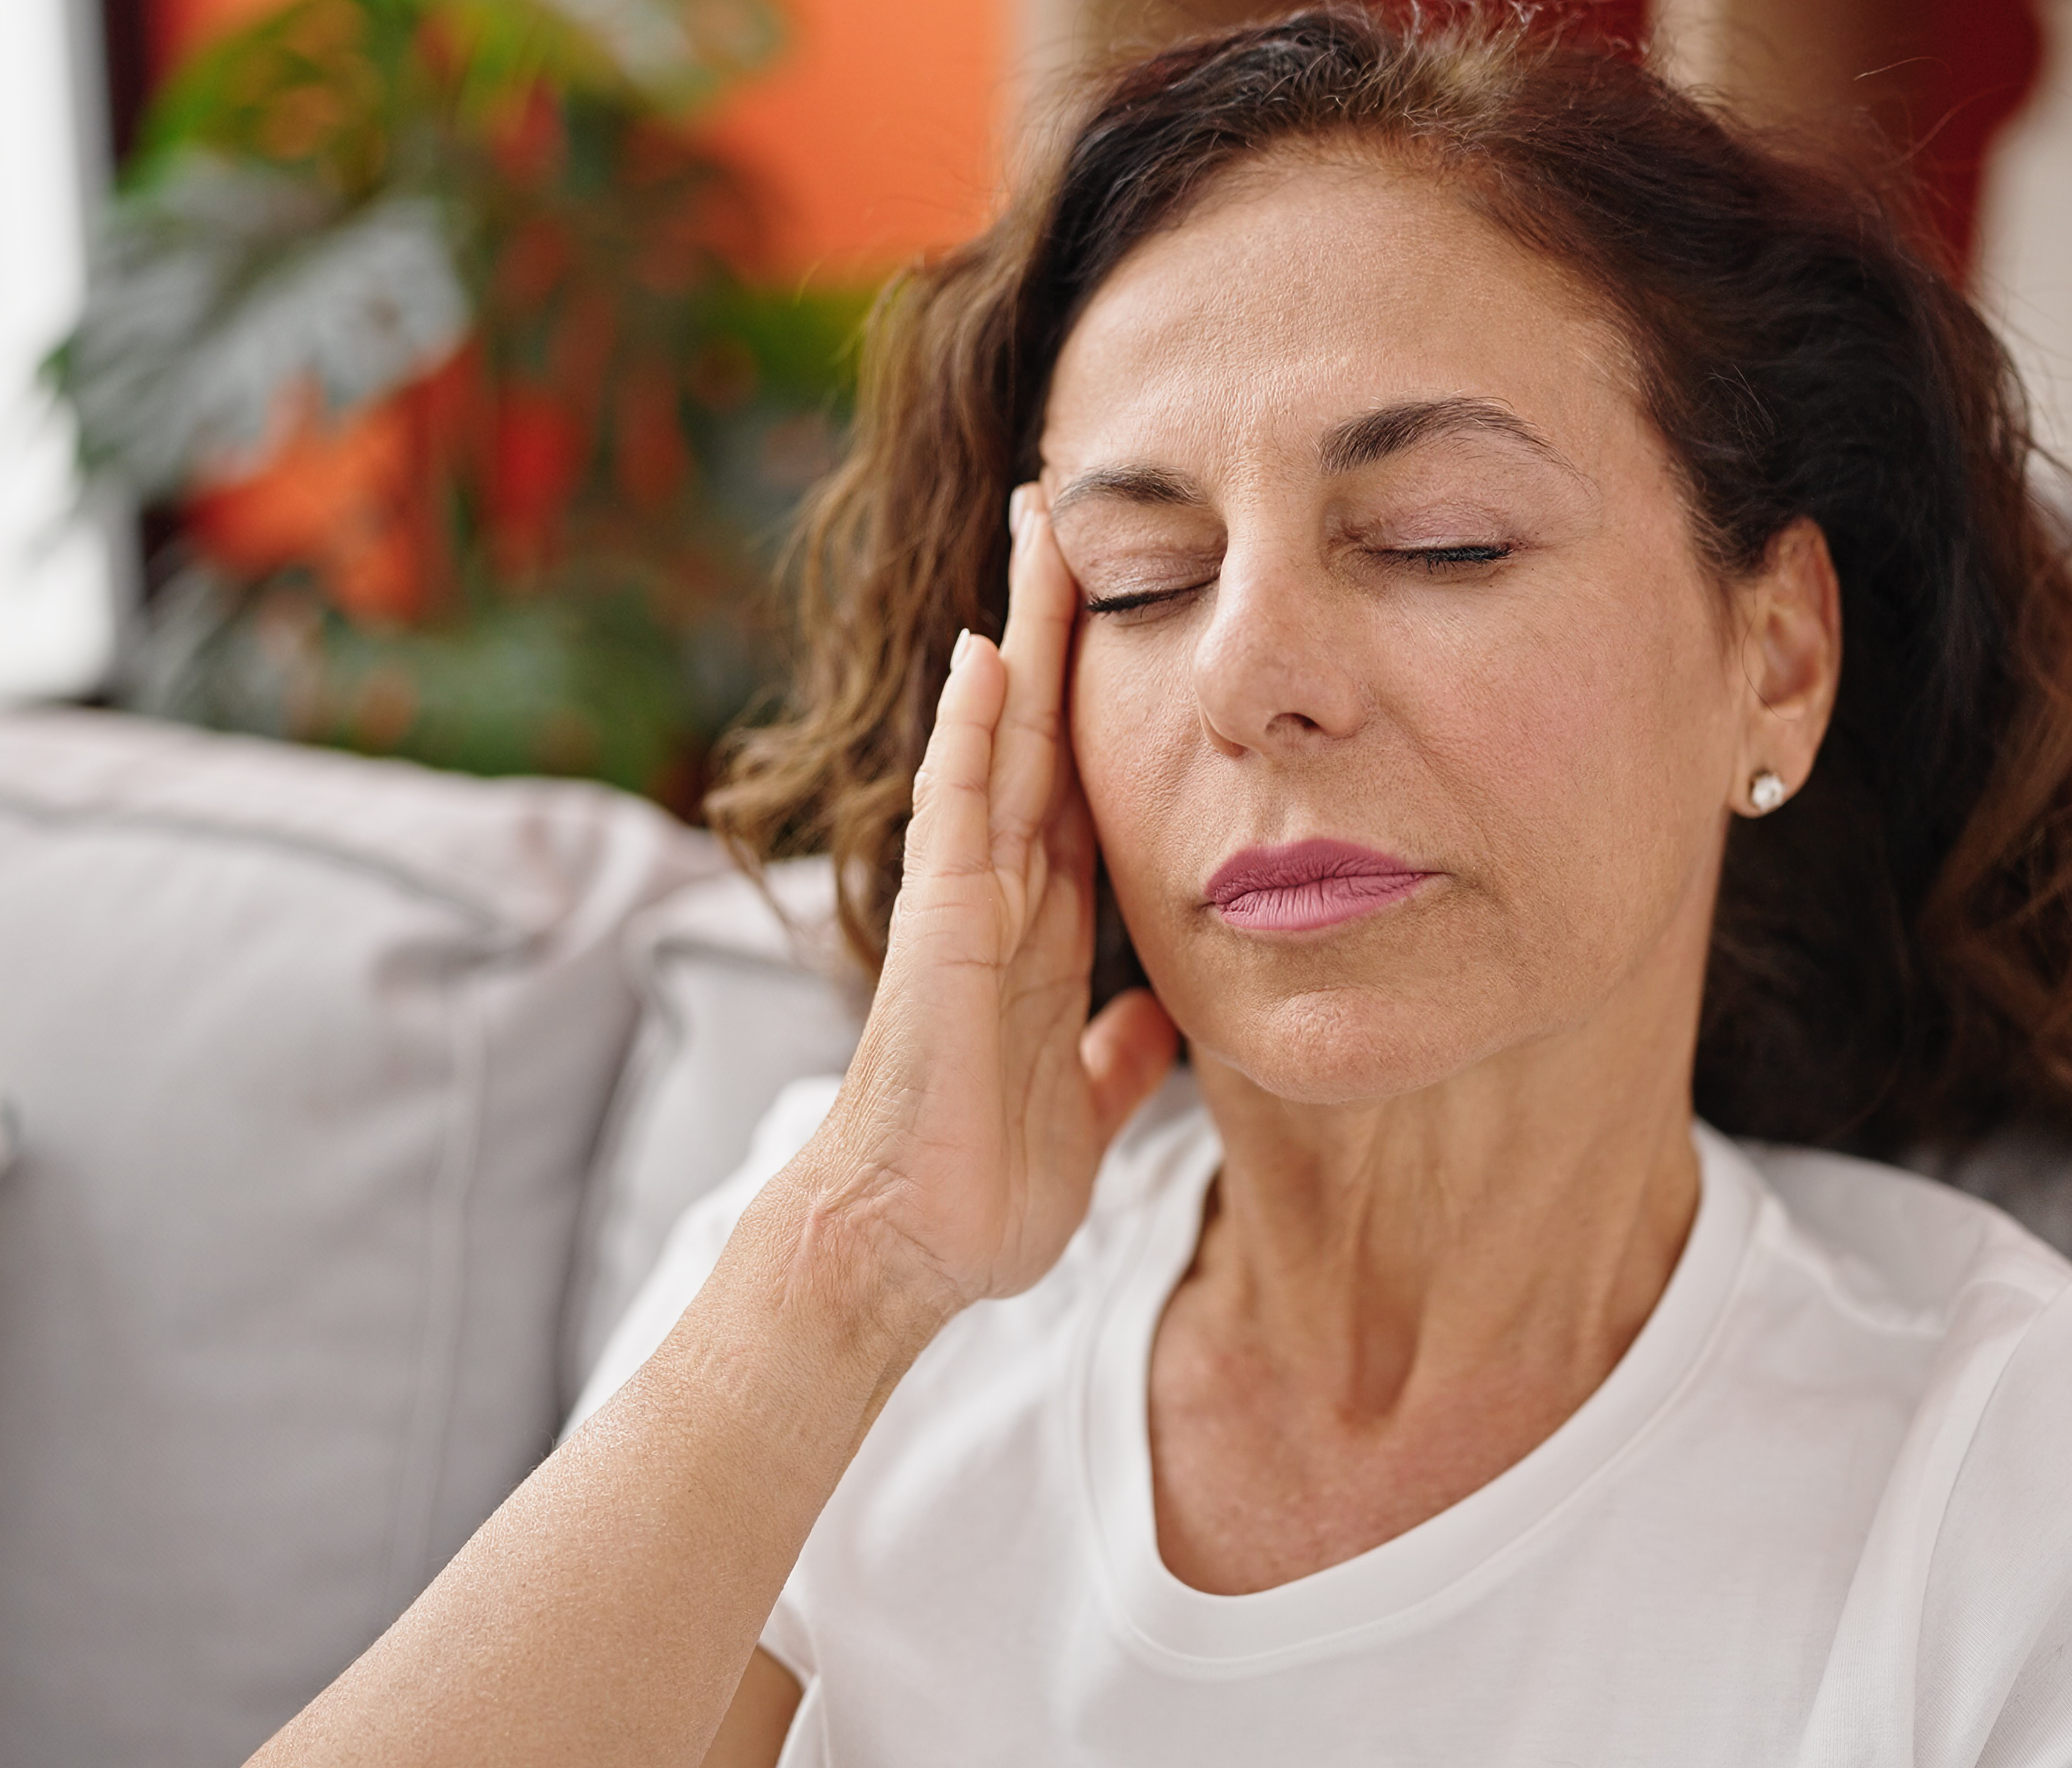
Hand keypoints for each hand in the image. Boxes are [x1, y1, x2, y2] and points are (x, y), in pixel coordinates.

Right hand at [783, 483, 1179, 1324]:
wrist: (906, 1247)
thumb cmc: (980, 1183)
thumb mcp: (1089, 1106)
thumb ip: (1122, 1057)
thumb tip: (1165, 1026)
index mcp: (1044, 924)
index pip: (1085, 776)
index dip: (1109, 689)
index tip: (1137, 602)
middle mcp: (1001, 892)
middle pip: (1044, 725)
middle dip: (1062, 619)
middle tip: (1077, 504)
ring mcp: (965, 902)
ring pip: (1001, 738)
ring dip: (1020, 634)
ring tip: (1039, 528)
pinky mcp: (939, 931)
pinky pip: (960, 809)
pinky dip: (975, 730)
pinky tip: (989, 653)